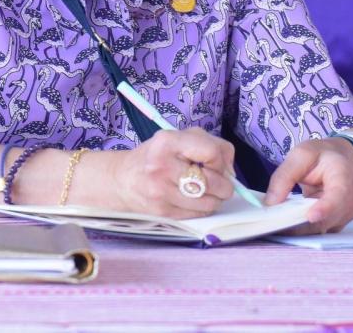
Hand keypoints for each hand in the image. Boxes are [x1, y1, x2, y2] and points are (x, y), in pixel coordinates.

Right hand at [106, 128, 235, 217]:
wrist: (122, 180)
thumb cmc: (157, 155)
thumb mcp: (179, 138)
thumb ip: (210, 144)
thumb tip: (230, 172)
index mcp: (168, 142)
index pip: (211, 152)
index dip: (221, 160)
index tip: (216, 163)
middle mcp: (162, 166)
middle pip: (214, 182)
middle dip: (224, 185)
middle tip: (220, 183)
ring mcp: (161, 192)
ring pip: (209, 203)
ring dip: (215, 199)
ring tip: (207, 192)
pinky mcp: (162, 212)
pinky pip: (198, 214)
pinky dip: (203, 208)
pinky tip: (194, 200)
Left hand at [265, 138, 352, 234]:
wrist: (339, 159)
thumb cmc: (321, 155)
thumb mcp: (300, 155)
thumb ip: (284, 177)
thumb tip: (271, 204)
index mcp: (344, 175)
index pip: (339, 195)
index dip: (326, 207)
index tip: (310, 216)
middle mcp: (352, 198)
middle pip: (328, 218)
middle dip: (302, 224)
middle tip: (275, 225)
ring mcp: (348, 213)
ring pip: (323, 228)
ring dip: (301, 229)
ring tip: (279, 225)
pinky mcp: (339, 222)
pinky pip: (321, 230)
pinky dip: (305, 229)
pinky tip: (289, 224)